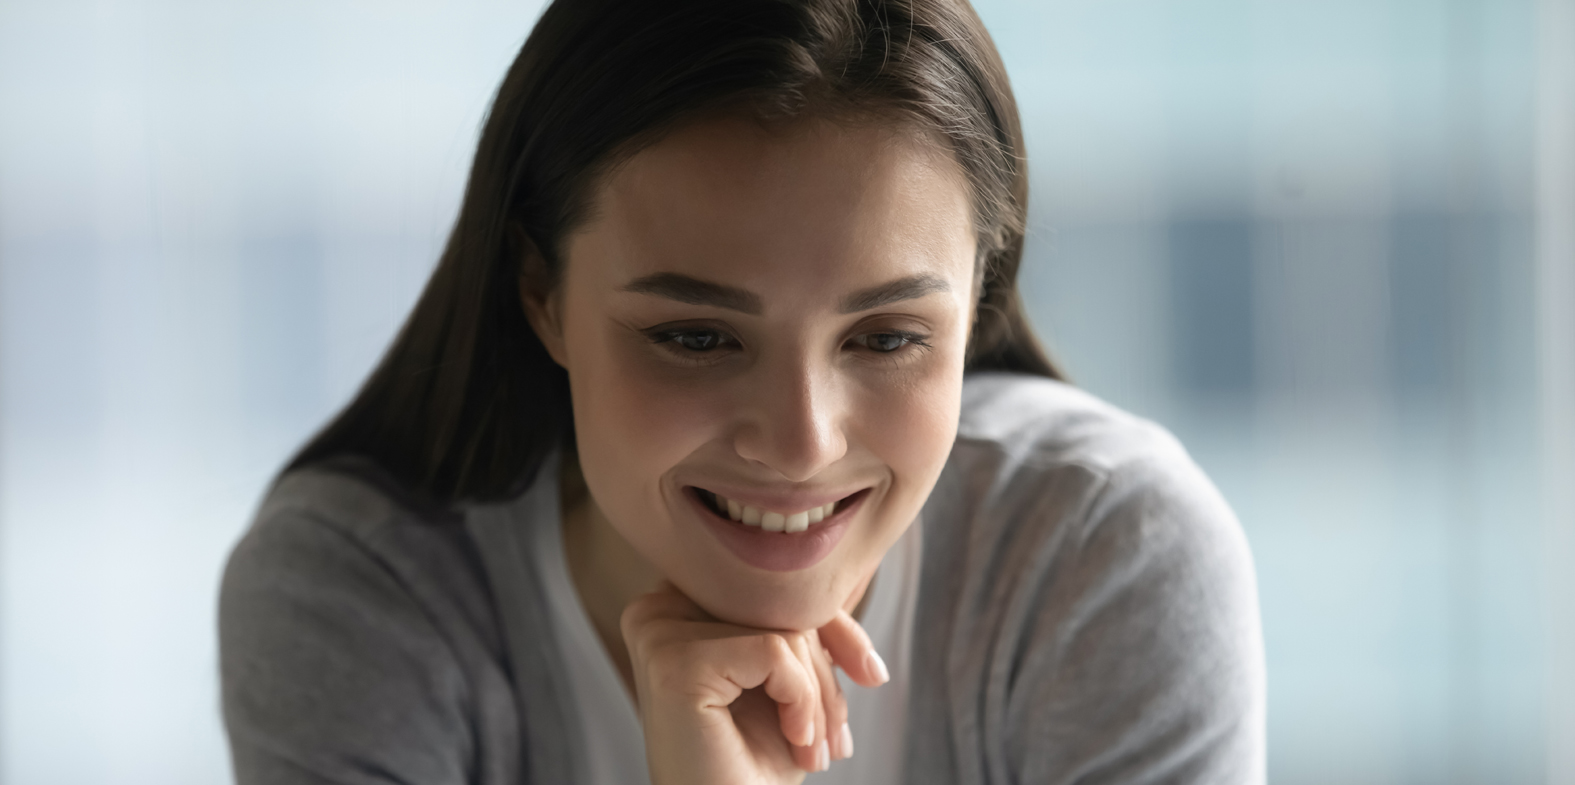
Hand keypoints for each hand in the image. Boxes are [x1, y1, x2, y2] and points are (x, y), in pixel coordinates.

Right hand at [621, 581, 889, 784]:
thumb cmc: (753, 762)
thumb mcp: (790, 679)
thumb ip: (801, 620)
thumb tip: (850, 573)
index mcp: (675, 604)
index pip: (770, 586)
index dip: (830, 625)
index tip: (870, 675)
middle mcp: (656, 609)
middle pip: (777, 600)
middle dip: (827, 668)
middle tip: (835, 739)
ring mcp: (658, 631)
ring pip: (781, 625)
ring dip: (818, 696)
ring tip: (813, 750)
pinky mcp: (673, 661)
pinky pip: (774, 650)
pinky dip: (802, 700)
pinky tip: (796, 742)